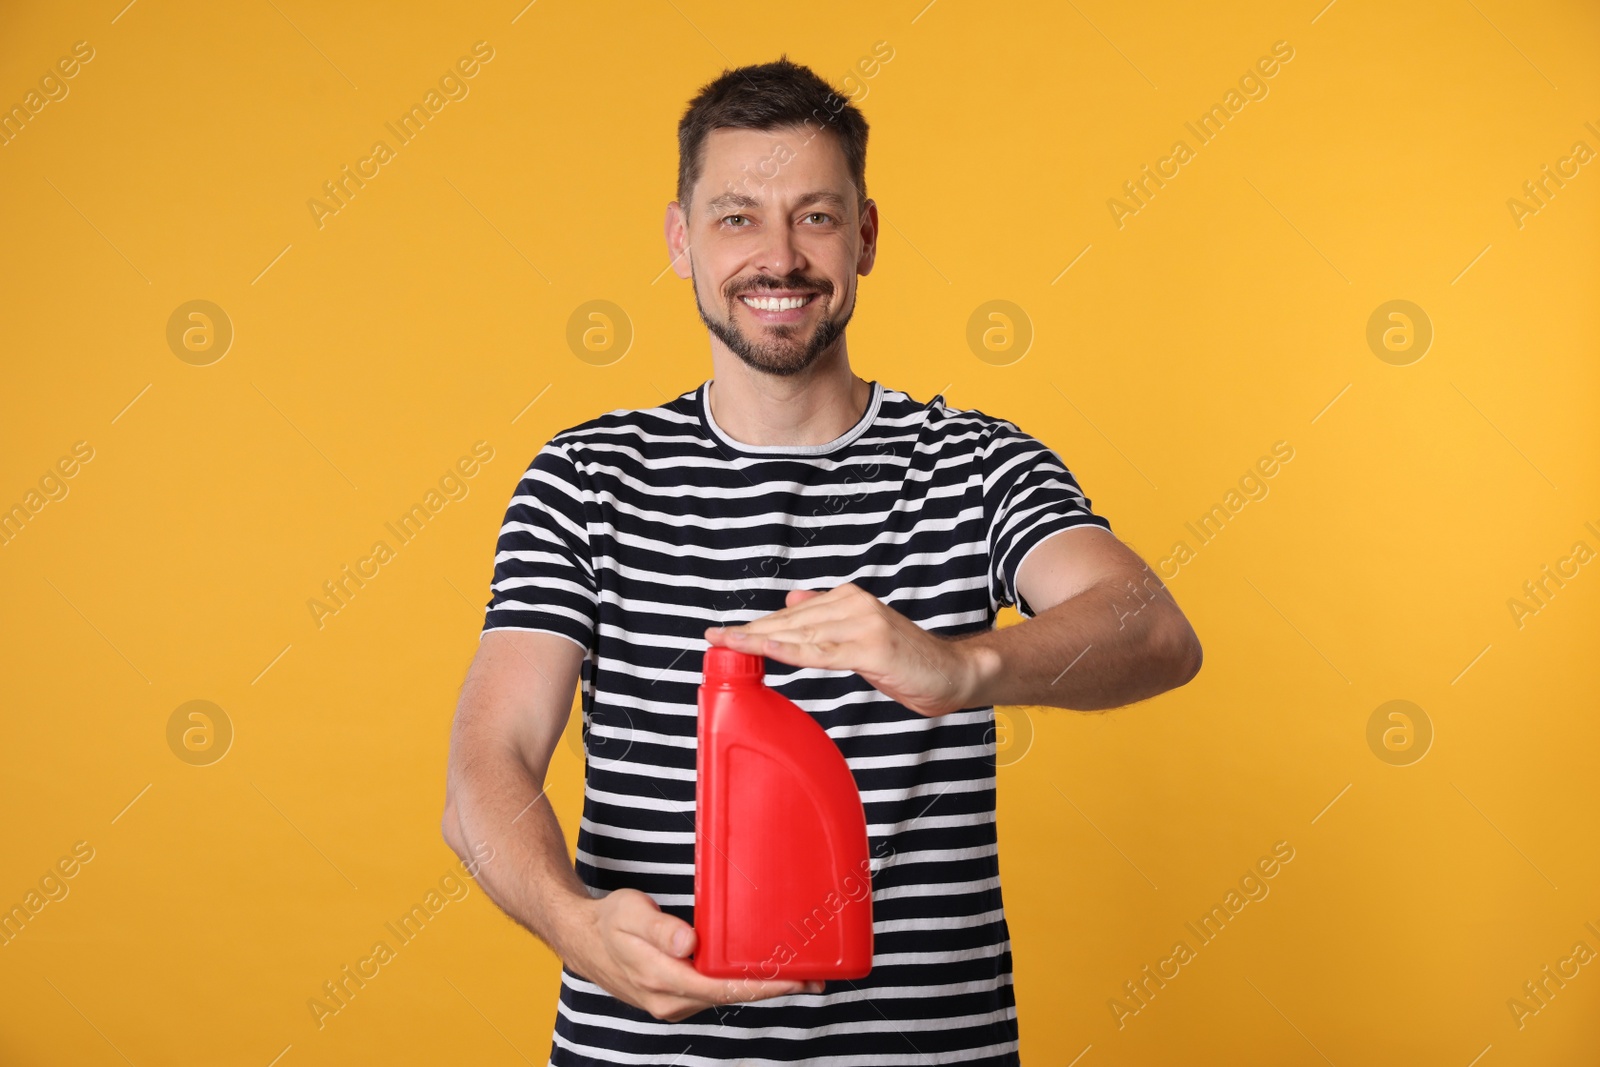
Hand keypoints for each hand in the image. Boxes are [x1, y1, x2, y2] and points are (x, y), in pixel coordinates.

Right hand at [559, 888, 822, 1022]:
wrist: (583, 940)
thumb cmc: (609, 921)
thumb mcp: (629, 913)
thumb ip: (660, 928)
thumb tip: (689, 944)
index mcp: (661, 980)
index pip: (723, 988)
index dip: (762, 985)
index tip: (795, 978)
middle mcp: (671, 1000)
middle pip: (732, 997)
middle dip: (775, 988)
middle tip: (817, 976)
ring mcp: (674, 1003)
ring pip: (727, 998)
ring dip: (762, 987)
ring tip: (801, 973)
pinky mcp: (677, 998)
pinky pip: (717, 993)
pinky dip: (743, 985)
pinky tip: (764, 974)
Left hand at [706, 583, 988, 716]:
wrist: (952, 674)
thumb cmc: (906, 659)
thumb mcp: (859, 634)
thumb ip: (826, 618)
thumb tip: (792, 602)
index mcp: (847, 599)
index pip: (792, 615)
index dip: (756, 625)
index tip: (723, 632)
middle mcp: (852, 604)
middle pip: (790, 622)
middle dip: (749, 631)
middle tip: (713, 637)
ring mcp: (862, 623)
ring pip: (800, 634)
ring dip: (759, 639)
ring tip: (727, 642)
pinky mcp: (870, 646)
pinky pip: (822, 651)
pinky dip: (791, 650)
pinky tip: (767, 649)